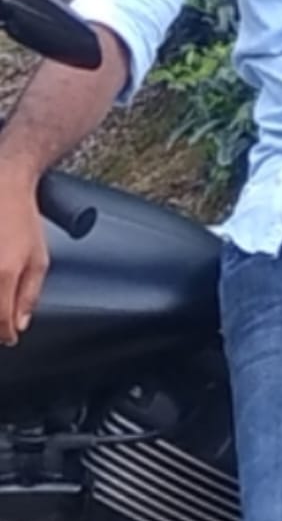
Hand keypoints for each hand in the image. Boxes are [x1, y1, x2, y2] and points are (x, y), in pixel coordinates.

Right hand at [0, 163, 48, 345]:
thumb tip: (20, 324)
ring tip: (0, 309)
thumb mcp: (39, 258)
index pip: (0, 321)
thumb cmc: (22, 218)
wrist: (3, 183)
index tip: (9, 338)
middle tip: (2, 326)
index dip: (5, 334)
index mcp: (4, 273)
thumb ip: (30, 295)